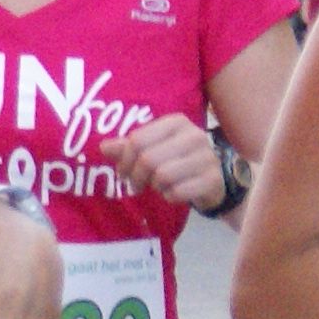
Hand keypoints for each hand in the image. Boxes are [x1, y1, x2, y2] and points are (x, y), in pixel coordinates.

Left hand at [104, 113, 224, 209]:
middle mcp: (194, 135)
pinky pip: (177, 192)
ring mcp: (206, 157)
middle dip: (136, 176)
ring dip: (154, 186)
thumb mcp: (154, 148)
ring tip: (157, 186)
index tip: (123, 171)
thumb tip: (104, 147)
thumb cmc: (177, 161)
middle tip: (136, 184)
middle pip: (148, 158)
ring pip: (163, 175)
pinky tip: (173, 193)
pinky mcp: (212, 179)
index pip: (137, 139)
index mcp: (176, 122)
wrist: (213, 180)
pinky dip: (169, 196)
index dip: (124, 159)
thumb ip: (129, 147)